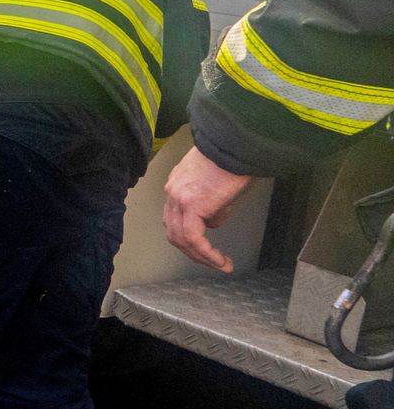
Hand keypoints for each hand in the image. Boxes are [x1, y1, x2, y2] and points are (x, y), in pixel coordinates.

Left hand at [163, 147, 256, 273]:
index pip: (174, 217)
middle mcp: (172, 192)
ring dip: (201, 256)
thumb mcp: (219, 182)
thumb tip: (216, 215)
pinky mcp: (191, 206)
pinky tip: (220, 262)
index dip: (188, 235)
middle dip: (192, 251)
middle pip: (174, 231)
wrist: (236, 143)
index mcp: (176, 184)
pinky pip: (194, 239)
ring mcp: (179, 199)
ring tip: (219, 265)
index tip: (204, 246)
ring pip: (182, 238)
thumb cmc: (234, 156)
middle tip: (211, 261)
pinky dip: (207, 254)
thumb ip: (213, 200)